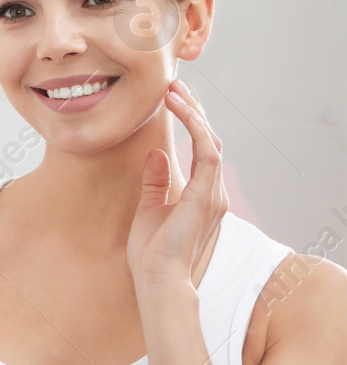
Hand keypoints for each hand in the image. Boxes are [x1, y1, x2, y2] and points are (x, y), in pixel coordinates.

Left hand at [128, 78, 226, 290]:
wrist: (157, 278)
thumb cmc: (151, 252)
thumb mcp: (149, 208)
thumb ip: (156, 181)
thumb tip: (155, 155)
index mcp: (203, 195)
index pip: (202, 149)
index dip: (191, 122)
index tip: (173, 100)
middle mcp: (214, 192)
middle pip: (209, 140)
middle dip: (194, 111)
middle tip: (176, 86)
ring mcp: (214, 194)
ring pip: (211, 141)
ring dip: (194, 114)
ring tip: (174, 91)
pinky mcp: (206, 196)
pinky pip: (207, 153)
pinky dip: (196, 129)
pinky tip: (181, 110)